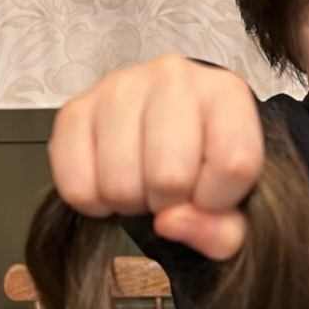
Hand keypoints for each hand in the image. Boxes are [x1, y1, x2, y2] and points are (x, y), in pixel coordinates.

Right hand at [48, 54, 262, 259]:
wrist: (166, 134)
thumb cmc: (204, 166)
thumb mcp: (234, 205)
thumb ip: (222, 230)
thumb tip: (169, 221)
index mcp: (227, 93)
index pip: (234, 165)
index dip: (219, 200)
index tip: (211, 195)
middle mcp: (174, 77)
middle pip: (170, 176)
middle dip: (170, 201)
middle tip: (170, 190)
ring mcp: (119, 88)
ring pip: (119, 184)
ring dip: (131, 202)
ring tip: (141, 182)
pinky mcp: (75, 109)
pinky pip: (76, 185)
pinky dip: (93, 201)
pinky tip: (109, 181)